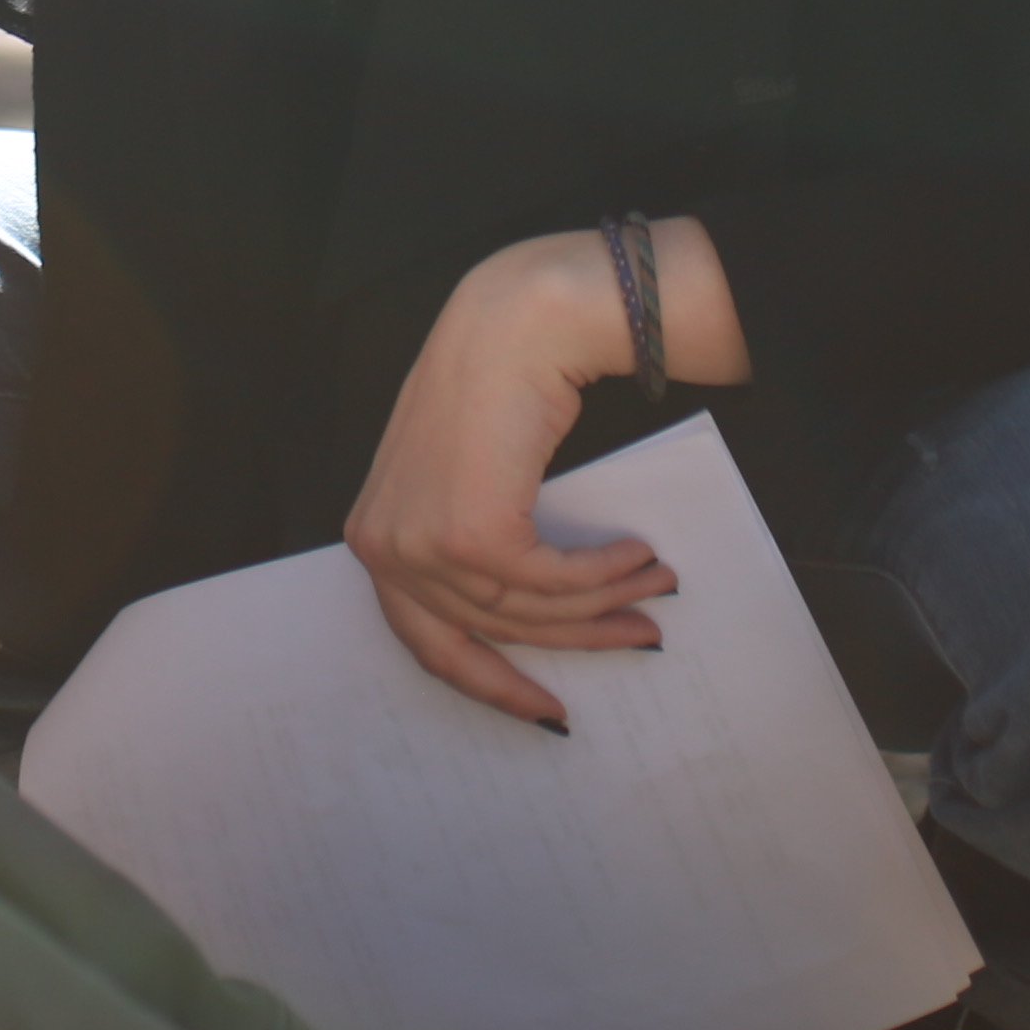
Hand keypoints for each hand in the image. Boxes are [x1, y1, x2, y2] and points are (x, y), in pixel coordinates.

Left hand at [342, 236, 683, 730]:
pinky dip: (602, 573)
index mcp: (374, 538)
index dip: (492, 683)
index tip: (546, 708)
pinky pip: (552, 581)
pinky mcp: (471, 537)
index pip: (428, 640)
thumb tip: (529, 617)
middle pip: (489, 633)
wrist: (511, 321)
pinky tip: (638, 555)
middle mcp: (385, 548)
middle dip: (573, 643)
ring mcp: (423, 546)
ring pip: (530, 608)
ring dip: (604, 601)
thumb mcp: (462, 476)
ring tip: (654, 584)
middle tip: (637, 639)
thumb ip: (470, 543)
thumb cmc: (493, 384)